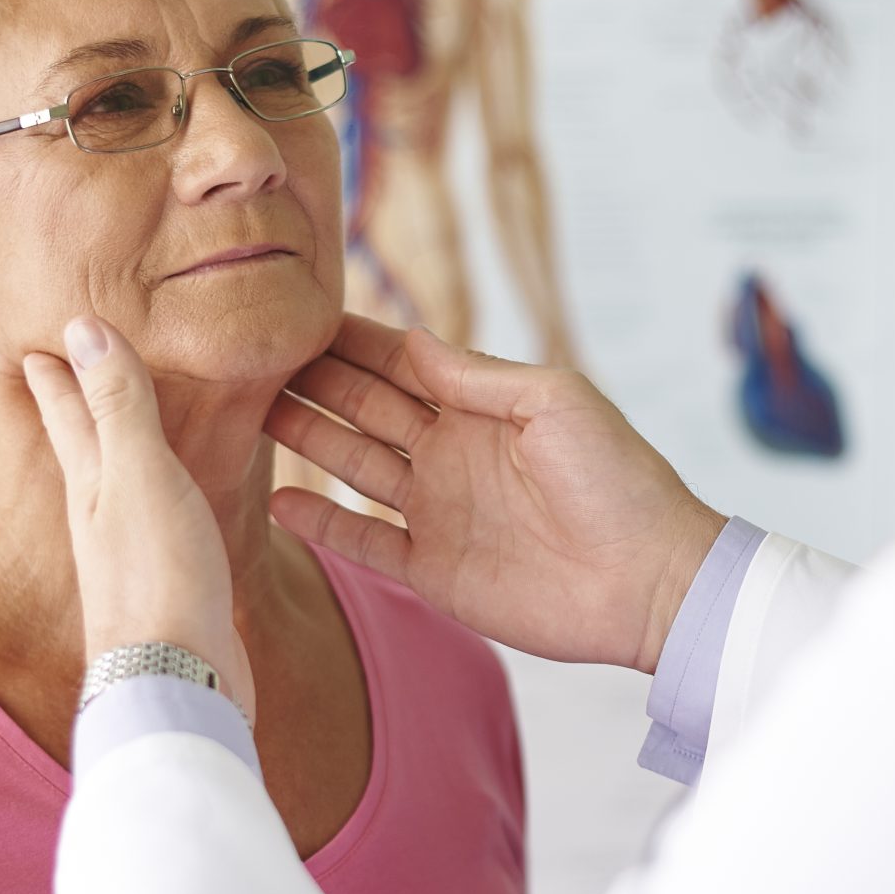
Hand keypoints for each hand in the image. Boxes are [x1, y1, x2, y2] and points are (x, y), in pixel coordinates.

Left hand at [25, 318, 255, 724]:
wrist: (180, 682)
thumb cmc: (158, 577)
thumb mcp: (139, 476)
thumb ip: (119, 405)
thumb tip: (83, 329)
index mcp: (91, 482)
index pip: (64, 409)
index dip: (52, 369)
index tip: (30, 335)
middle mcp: (104, 514)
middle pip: (83, 442)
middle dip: (70, 401)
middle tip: (57, 361)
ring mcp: (135, 551)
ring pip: (120, 478)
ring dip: (116, 442)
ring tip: (121, 414)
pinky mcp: (173, 581)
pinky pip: (161, 513)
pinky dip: (162, 486)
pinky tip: (175, 494)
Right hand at [265, 315, 726, 674]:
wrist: (649, 580)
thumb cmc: (619, 480)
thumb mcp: (555, 403)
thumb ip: (477, 376)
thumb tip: (413, 338)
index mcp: (482, 406)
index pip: (400, 362)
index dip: (349, 339)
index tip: (293, 313)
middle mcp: (450, 453)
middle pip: (364, 407)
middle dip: (311, 379)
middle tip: (247, 353)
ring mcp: (439, 512)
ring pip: (353, 466)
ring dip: (304, 439)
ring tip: (245, 413)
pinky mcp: (434, 570)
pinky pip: (364, 541)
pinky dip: (321, 522)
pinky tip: (275, 499)